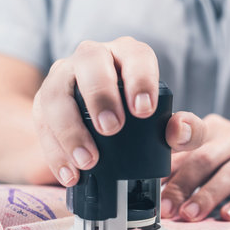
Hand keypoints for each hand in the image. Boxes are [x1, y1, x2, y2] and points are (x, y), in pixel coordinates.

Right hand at [32, 36, 205, 185]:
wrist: (101, 124)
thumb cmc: (142, 119)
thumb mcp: (169, 125)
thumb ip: (188, 131)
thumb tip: (179, 131)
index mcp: (128, 55)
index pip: (135, 56)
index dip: (139, 79)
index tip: (143, 111)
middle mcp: (93, 57)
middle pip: (90, 62)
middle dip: (100, 95)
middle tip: (111, 129)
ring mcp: (64, 76)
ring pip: (57, 91)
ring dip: (70, 128)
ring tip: (88, 161)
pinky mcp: (44, 101)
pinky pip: (41, 121)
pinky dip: (54, 151)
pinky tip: (70, 174)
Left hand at [161, 114, 229, 220]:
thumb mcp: (210, 154)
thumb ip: (185, 165)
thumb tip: (156, 188)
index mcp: (211, 128)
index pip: (186, 138)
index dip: (168, 158)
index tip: (154, 176)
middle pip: (204, 158)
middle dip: (182, 184)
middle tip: (167, 208)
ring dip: (206, 196)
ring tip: (190, 214)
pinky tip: (228, 215)